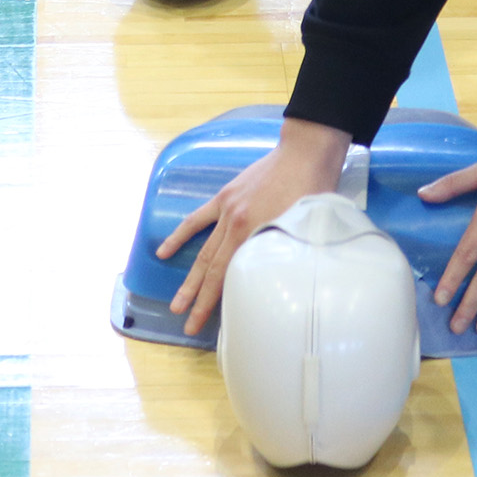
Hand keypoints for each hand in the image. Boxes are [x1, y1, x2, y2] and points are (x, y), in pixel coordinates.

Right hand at [156, 118, 351, 335]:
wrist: (304, 152)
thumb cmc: (314, 189)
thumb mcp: (307, 227)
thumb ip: (292, 252)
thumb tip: (287, 279)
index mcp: (256, 233)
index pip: (228, 277)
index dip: (212, 303)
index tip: (200, 324)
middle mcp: (236, 225)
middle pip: (212, 269)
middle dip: (197, 299)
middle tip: (185, 323)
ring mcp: (227, 210)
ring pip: (204, 251)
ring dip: (189, 278)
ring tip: (176, 303)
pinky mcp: (226, 197)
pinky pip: (197, 219)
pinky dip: (180, 235)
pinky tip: (163, 251)